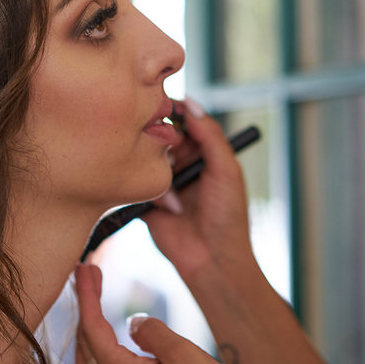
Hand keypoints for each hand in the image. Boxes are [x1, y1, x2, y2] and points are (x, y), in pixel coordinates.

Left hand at [73, 263, 232, 363]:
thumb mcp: (187, 359)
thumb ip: (155, 334)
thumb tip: (133, 323)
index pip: (91, 326)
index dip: (87, 293)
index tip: (84, 267)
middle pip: (84, 344)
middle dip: (85, 307)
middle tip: (89, 277)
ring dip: (87, 333)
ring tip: (93, 308)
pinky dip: (94, 357)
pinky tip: (104, 351)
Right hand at [144, 98, 254, 278]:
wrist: (213, 261)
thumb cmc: (227, 216)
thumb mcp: (226, 169)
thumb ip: (209, 134)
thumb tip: (190, 102)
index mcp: (203, 154)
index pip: (183, 122)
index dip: (174, 115)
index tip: (166, 113)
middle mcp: (181, 165)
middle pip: (161, 137)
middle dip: (164, 144)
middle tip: (175, 159)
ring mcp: (163, 183)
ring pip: (146, 160)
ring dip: (161, 174)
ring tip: (179, 198)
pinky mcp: (146, 201)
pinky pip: (136, 186)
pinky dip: (151, 192)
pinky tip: (171, 208)